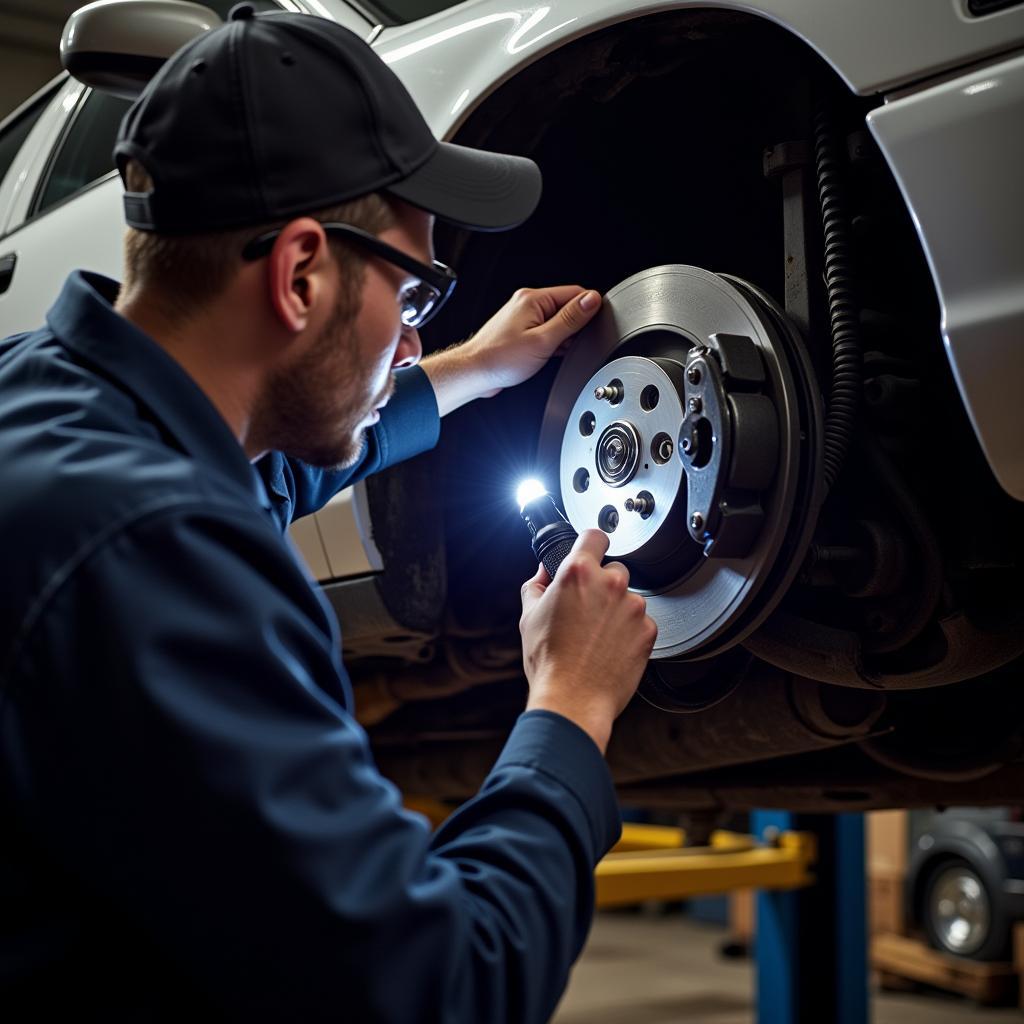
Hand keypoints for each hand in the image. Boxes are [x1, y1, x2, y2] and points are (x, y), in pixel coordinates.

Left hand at [465, 285, 601, 395]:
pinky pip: (546, 331)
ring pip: (557, 322)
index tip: (593, 326)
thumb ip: (570, 319)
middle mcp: (528, 303)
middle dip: (574, 327)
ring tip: (548, 352)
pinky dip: (551, 343)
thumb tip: (592, 300)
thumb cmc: (500, 359)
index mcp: (533, 299)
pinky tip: (544, 355)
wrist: (474, 373)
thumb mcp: (543, 340)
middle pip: (567, 307)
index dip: (589, 309)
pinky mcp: (522, 331)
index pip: (575, 292)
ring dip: (562, 338)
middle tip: (564, 346)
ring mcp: (524, 317)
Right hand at [519, 530, 657, 753]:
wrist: (573, 699)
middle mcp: (610, 584)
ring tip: (597, 636)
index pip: (595, 535)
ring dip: (617, 610)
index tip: (592, 550)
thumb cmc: (550, 662)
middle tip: (587, 610)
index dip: (592, 542)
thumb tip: (542, 575)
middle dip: (603, 585)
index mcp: (578, 573)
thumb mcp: (529, 617)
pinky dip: (630, 631)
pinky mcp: (648, 630)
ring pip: (629, 598)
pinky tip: (610, 647)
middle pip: (614, 569)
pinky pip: (642, 622)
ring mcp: (632, 607)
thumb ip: (536, 586)